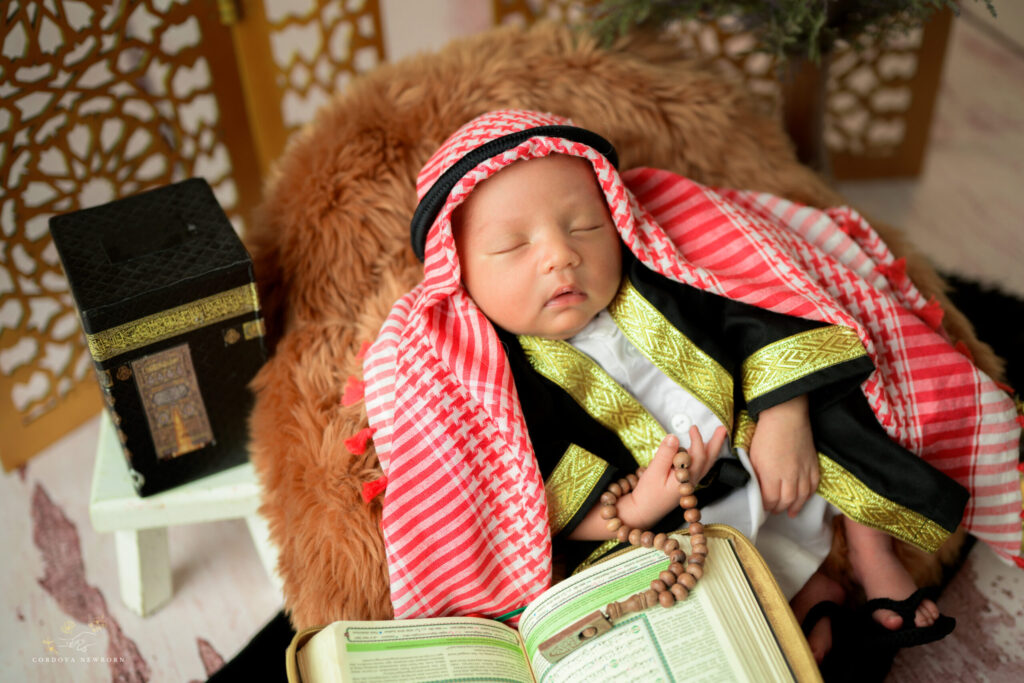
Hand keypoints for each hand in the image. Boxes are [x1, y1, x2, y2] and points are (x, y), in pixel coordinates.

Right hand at [618, 426, 727, 528]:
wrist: (643, 512)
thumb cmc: (647, 495)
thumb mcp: (653, 472)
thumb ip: (665, 454)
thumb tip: (673, 437)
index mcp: (685, 479)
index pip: (698, 456)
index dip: (697, 440)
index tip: (693, 428)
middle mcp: (690, 482)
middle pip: (708, 461)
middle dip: (716, 444)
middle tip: (723, 430)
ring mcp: (688, 484)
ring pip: (704, 465)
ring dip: (711, 450)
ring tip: (716, 437)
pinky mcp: (683, 484)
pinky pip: (697, 468)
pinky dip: (702, 458)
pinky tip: (699, 452)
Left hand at [748, 396, 818, 516]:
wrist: (786, 415)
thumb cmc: (765, 433)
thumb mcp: (752, 455)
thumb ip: (755, 474)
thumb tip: (756, 487)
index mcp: (770, 474)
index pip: (769, 499)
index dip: (765, 506)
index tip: (762, 506)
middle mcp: (789, 476)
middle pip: (786, 501)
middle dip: (779, 508)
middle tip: (774, 511)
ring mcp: (803, 471)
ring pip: (801, 496)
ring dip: (794, 506)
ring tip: (790, 512)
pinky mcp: (813, 464)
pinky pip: (813, 486)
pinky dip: (808, 495)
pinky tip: (803, 498)